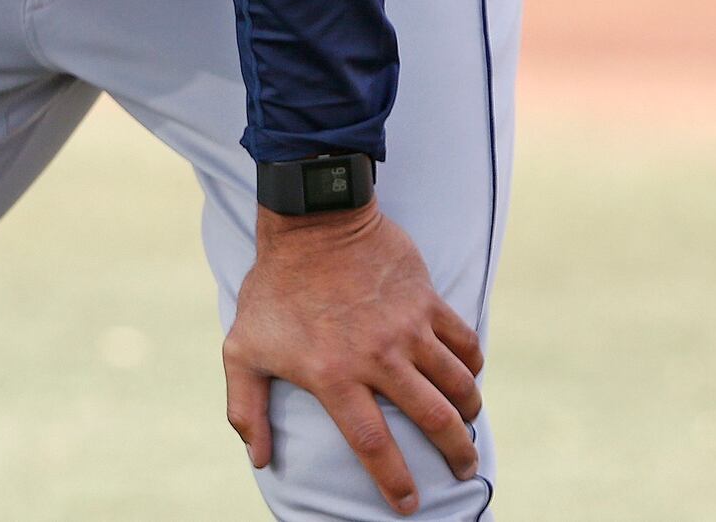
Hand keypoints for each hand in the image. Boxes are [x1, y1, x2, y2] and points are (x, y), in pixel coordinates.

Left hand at [222, 204, 485, 515]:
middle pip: (432, 417)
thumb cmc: (274, 288)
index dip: (393, 480)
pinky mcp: (425, 299)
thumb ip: (246, 409)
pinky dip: (472, 362)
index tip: (408, 504)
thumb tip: (259, 459)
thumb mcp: (243, 349)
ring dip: (469, 409)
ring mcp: (407, 326)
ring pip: (456, 381)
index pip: (372, 443)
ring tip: (469, 424)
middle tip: (464, 469)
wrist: (312, 222)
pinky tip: (470, 374)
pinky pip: (463, 338)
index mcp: (333, 375)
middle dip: (454, 451)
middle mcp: (377, 356)